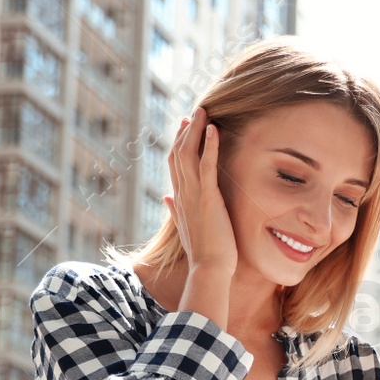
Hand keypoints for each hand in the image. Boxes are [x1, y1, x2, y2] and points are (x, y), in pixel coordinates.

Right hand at [164, 107, 237, 273]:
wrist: (208, 269)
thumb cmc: (203, 252)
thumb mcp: (186, 227)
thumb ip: (175, 209)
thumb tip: (165, 198)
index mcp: (179, 199)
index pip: (174, 164)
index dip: (178, 142)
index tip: (185, 126)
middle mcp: (182, 193)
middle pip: (178, 153)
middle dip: (187, 130)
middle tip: (195, 111)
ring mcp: (194, 194)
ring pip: (188, 154)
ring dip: (196, 130)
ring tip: (204, 111)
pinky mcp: (208, 198)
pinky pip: (207, 166)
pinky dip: (210, 145)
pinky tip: (214, 129)